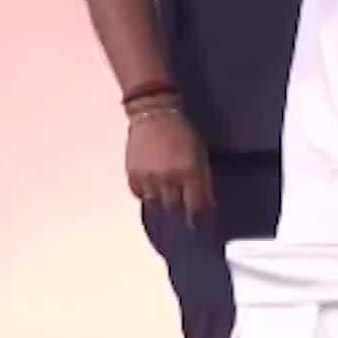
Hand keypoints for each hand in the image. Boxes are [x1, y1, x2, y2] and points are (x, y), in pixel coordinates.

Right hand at [125, 107, 213, 225]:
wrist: (154, 114)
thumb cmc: (183, 132)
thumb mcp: (200, 153)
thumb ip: (203, 179)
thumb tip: (206, 204)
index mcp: (189, 171)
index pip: (195, 205)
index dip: (197, 216)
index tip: (197, 223)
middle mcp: (168, 178)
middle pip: (174, 207)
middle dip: (179, 206)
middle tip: (181, 200)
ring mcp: (148, 177)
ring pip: (156, 203)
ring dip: (162, 199)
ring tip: (166, 189)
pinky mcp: (131, 174)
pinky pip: (139, 194)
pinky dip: (146, 193)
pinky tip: (151, 183)